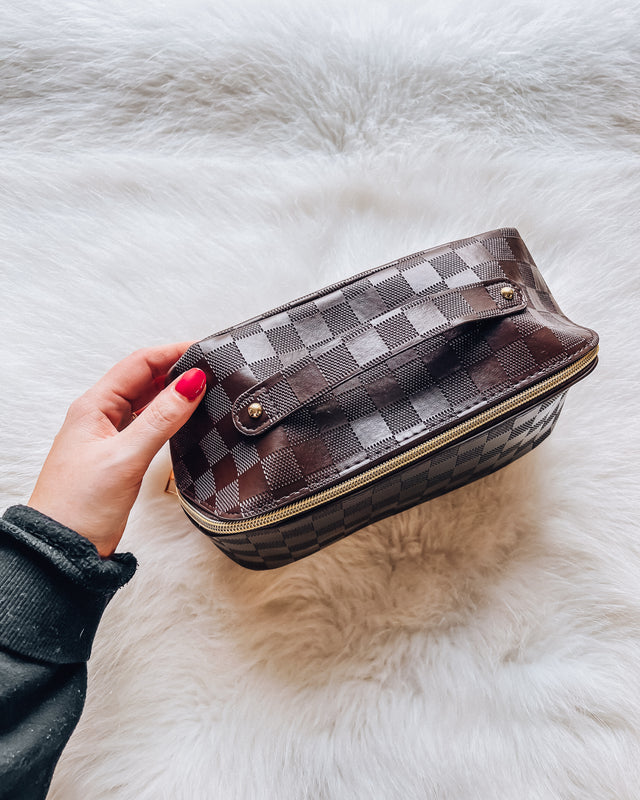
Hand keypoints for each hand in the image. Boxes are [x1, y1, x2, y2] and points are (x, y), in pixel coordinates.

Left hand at [27, 344, 205, 557]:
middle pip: (144, 379)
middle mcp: (100, 416)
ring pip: (147, 401)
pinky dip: (169, 416)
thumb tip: (191, 382)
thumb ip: (161, 418)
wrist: (63, 549)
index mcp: (93, 406)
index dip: (173, 353)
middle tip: (212, 368)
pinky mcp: (120, 456)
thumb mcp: (125, 456)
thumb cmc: (80, 505)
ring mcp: (110, 436)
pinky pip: (148, 424)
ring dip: (174, 392)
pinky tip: (187, 418)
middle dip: (177, 369)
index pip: (139, 364)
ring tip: (206, 388)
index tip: (205, 351)